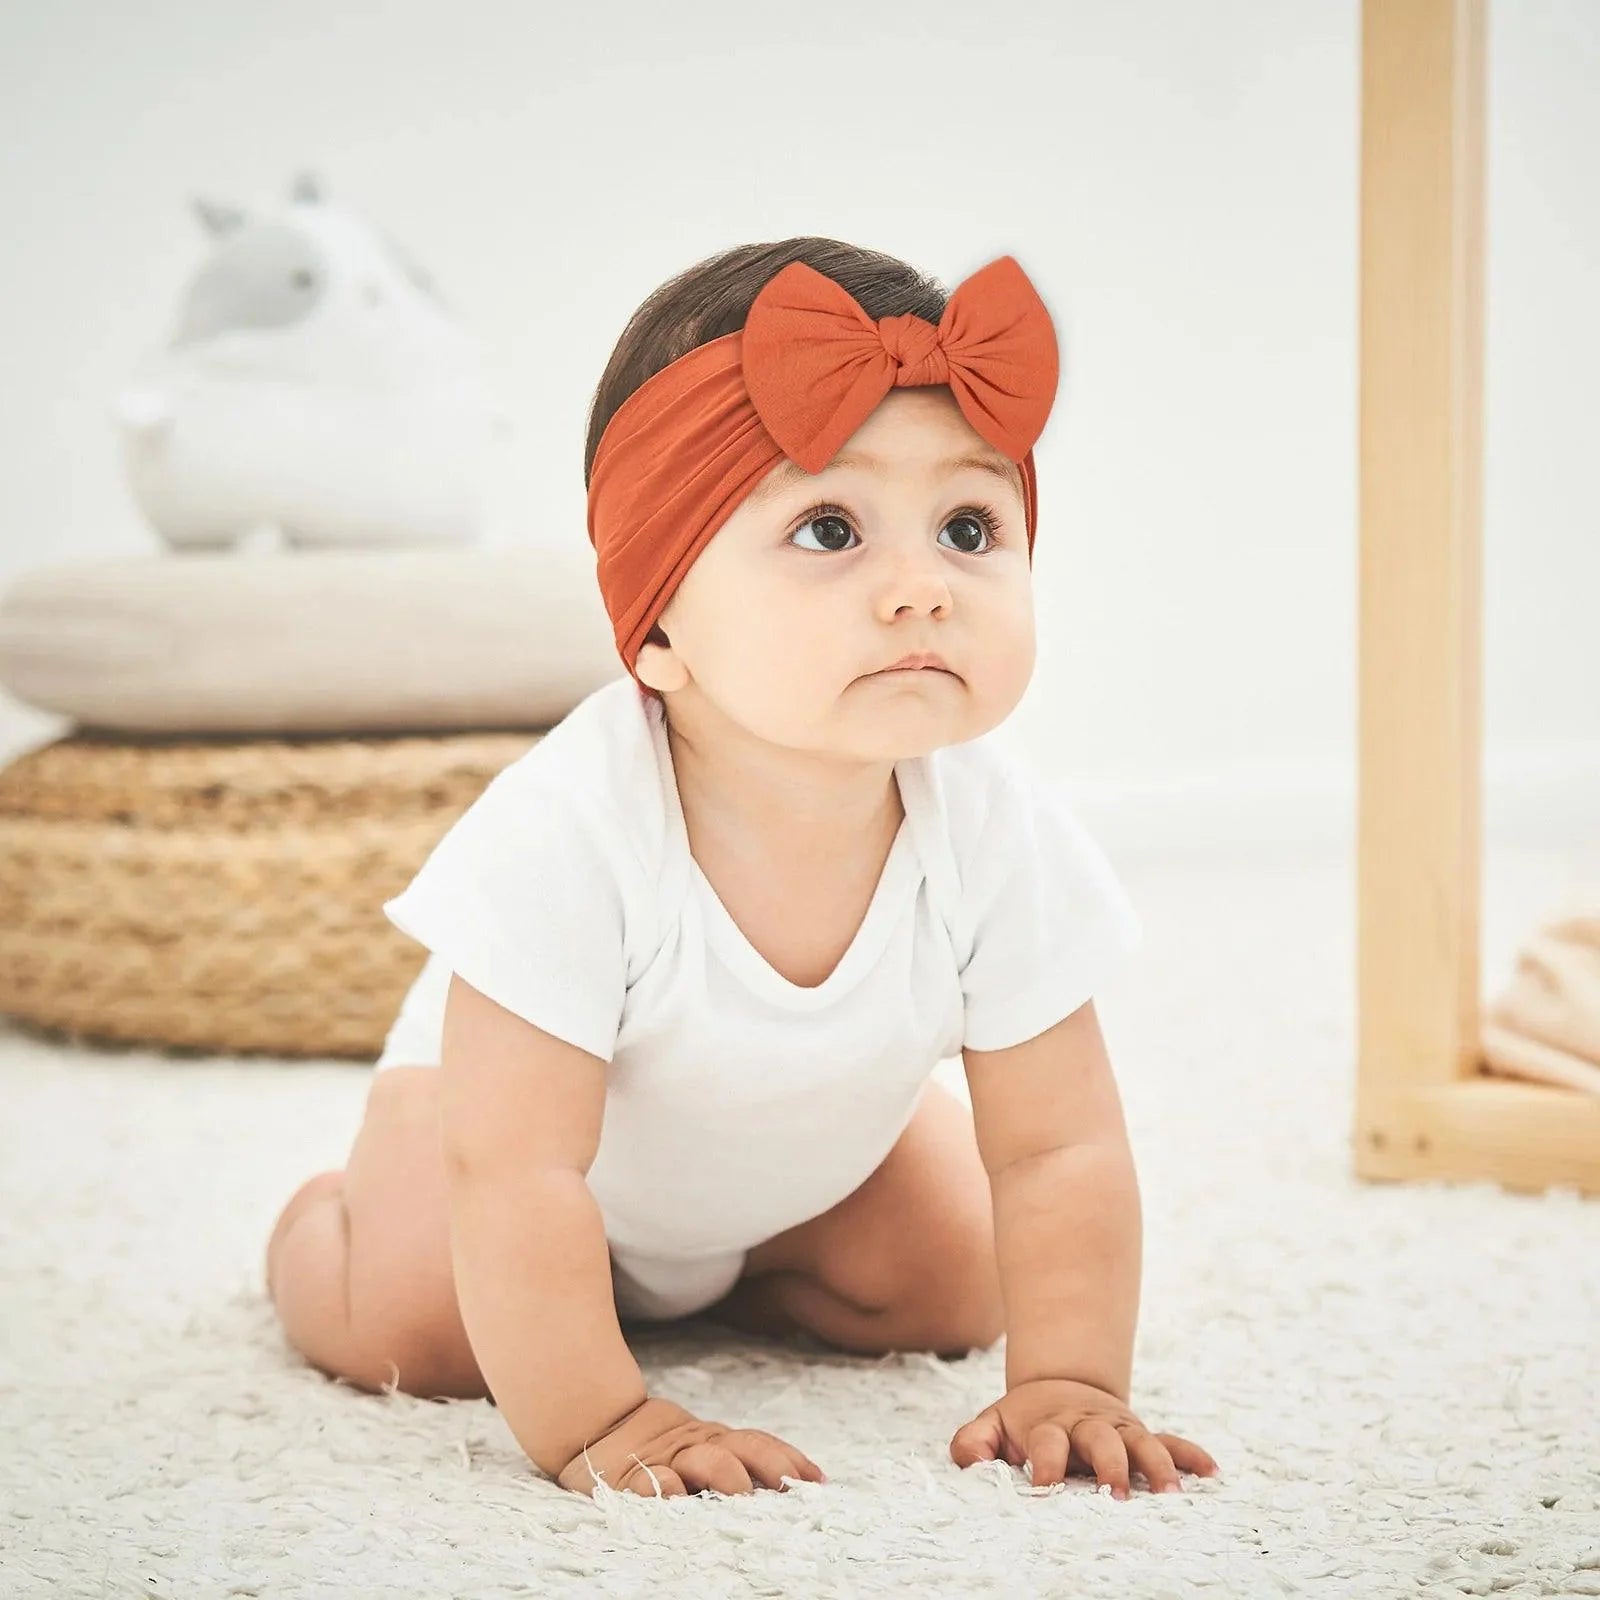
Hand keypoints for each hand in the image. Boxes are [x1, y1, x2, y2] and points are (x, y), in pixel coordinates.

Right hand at [556, 1396, 826, 1498]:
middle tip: (792, 1487)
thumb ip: (733, 1459)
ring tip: (743, 1495)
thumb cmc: (657, 1450)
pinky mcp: (631, 1479)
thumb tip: (793, 1482)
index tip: (818, 1480)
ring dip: (726, 1475)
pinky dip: (664, 1489)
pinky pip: (650, 1483)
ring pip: (702, 1461)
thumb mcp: (698, 1449)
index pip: (759, 1444)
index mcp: (715, 1441)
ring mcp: (665, 1461)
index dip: (788, 1458)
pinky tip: (676, 1499)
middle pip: (740, 1448)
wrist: (595, 1426)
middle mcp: (696, 1447)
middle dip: (769, 1464)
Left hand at [950, 1377, 1219, 1498]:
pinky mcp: (1141, 1433)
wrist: (1058, 1386)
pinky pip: (1171, 1441)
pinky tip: (1211, 1472)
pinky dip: (1190, 1454)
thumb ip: (974, 1442)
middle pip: (1101, 1440)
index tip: (1045, 1491)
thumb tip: (968, 1461)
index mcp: (1049, 1424)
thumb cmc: (1022, 1422)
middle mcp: (1087, 1425)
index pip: (1048, 1442)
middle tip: (1116, 1496)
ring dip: (1157, 1466)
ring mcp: (1118, 1428)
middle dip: (1109, 1466)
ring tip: (1171, 1494)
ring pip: (1142, 1442)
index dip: (1046, 1465)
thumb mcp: (992, 1424)